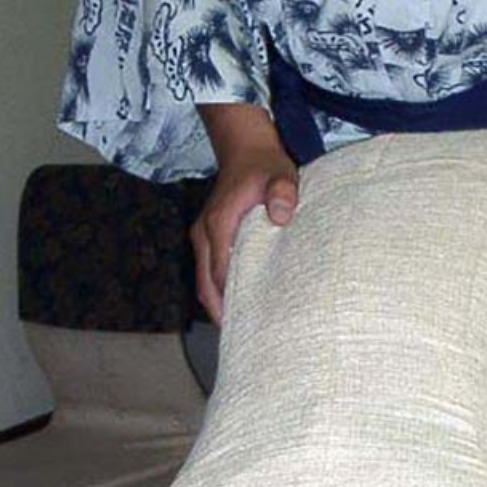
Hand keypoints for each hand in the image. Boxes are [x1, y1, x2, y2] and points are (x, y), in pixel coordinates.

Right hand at [191, 105, 298, 323]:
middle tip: (241, 339)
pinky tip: (238, 303)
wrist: (244, 147)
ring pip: (204, 280)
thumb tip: (281, 216)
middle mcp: (204, 233)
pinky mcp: (209, 236)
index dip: (228, 300)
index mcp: (219, 224)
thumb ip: (283, 193)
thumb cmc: (264, 165)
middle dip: (219, 312)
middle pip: (205, 284)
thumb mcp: (280, 174)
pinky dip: (219, 289)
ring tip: (240, 328)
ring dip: (217, 303)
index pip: (219, 272)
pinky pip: (209, 270)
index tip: (243, 324)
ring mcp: (203, 235)